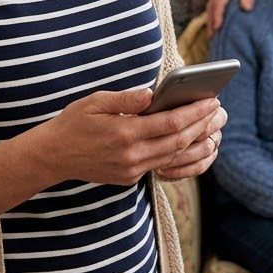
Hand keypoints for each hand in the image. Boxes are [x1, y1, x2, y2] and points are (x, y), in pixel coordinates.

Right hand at [42, 88, 226, 184]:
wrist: (53, 156)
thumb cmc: (75, 122)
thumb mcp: (96, 101)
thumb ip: (127, 98)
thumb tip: (153, 94)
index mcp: (125, 133)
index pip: (171, 123)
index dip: (196, 112)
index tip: (212, 101)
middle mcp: (131, 155)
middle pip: (178, 141)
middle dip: (202, 126)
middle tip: (220, 112)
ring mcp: (131, 170)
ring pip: (173, 156)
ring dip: (196, 142)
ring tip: (212, 127)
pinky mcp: (129, 178)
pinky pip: (161, 165)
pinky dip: (179, 153)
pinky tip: (190, 141)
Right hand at [206, 0, 265, 30]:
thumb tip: (246, 8)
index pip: (219, 2)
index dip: (217, 15)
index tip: (218, 28)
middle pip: (212, 6)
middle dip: (211, 22)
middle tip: (213, 37)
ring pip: (210, 7)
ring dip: (210, 20)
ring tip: (212, 36)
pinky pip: (212, 5)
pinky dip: (212, 16)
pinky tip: (214, 26)